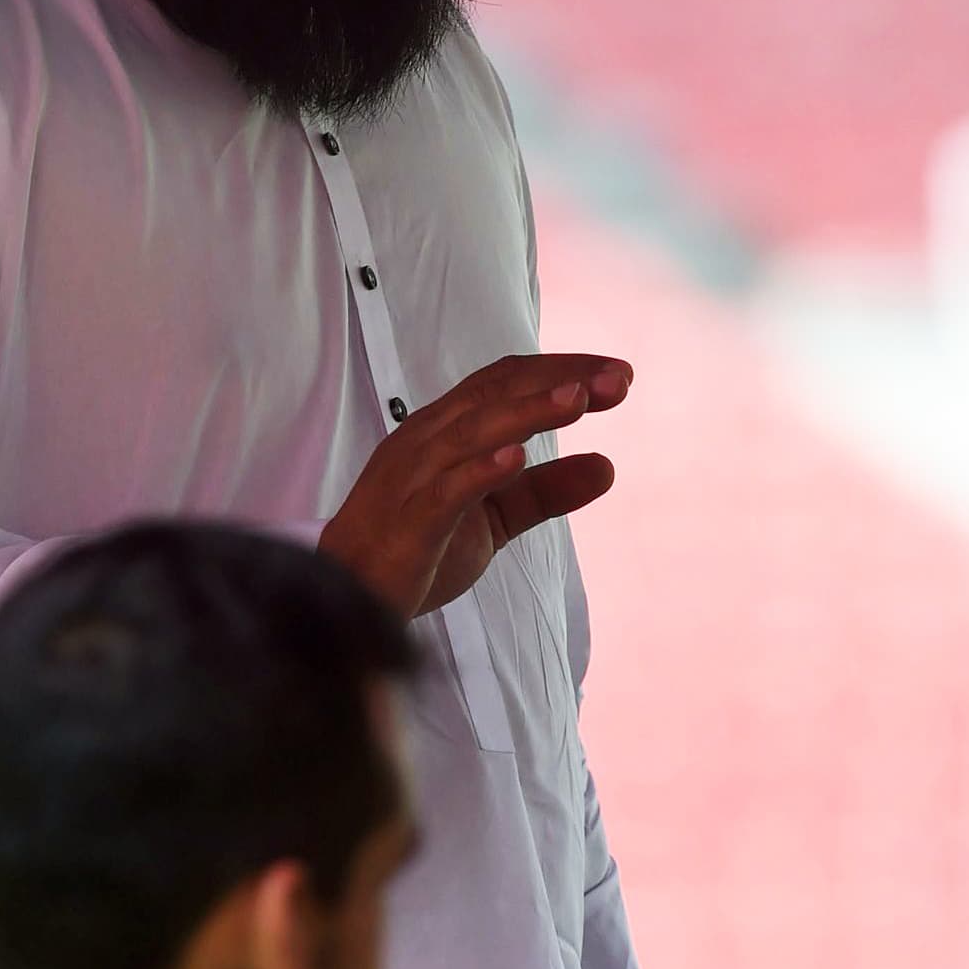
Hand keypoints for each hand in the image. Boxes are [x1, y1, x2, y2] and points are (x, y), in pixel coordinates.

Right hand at [318, 353, 627, 616]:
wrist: (348, 597)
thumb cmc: (417, 546)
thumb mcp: (495, 517)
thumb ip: (546, 491)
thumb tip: (608, 466)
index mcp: (446, 429)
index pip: (506, 381)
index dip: (562, 371)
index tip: (619, 375)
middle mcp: (428, 439)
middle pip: (495, 394)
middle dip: (558, 381)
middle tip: (619, 380)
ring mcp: (413, 477)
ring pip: (472, 431)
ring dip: (527, 412)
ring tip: (578, 399)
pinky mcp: (408, 522)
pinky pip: (444, 491)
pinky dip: (480, 471)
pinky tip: (517, 458)